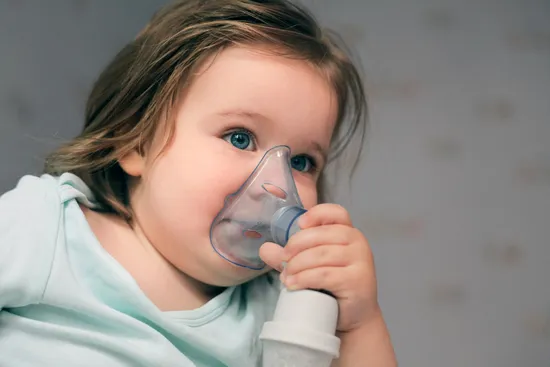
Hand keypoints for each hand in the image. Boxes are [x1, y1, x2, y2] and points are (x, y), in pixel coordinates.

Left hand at [259, 203, 378, 331]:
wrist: (355, 316)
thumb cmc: (332, 286)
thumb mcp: (309, 265)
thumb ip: (289, 255)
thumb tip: (264, 248)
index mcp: (347, 231)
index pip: (336, 212)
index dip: (316, 214)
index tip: (299, 225)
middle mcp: (358, 242)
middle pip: (321, 234)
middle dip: (295, 246)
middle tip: (282, 260)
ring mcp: (361, 260)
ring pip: (321, 255)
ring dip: (297, 265)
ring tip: (285, 277)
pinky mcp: (358, 280)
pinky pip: (325, 274)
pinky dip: (304, 278)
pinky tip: (293, 285)